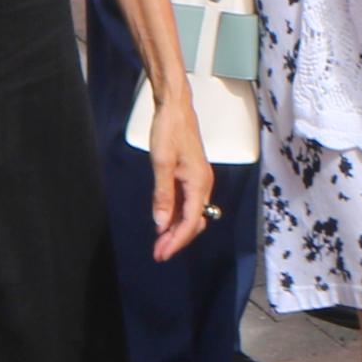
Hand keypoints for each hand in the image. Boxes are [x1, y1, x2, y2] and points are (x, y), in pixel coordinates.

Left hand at [140, 84, 213, 260]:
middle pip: (194, 221)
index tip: (161, 254)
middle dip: (177, 239)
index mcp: (199, 182)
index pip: (191, 221)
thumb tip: (161, 223)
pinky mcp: (191, 175)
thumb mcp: (161, 163)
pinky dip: (176, 215)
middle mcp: (203, 184)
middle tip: (158, 252)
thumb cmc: (169, 130)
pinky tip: (164, 222)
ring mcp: (198, 179)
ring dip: (176, 229)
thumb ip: (162, 195)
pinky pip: (186, 202)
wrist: (175, 107)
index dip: (176, 241)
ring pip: (191, 213)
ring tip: (160, 242)